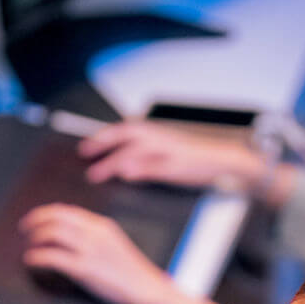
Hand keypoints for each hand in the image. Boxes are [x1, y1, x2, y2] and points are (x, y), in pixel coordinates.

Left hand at [20, 203, 168, 303]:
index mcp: (101, 225)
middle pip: (56, 217)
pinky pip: (53, 256)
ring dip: (35, 237)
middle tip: (24, 229)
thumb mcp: (113, 244)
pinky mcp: (84, 269)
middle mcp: (94, 233)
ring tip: (28, 245)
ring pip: (52, 233)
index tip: (35, 219)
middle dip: (35, 220)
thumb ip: (94, 236)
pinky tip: (31, 260)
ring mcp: (89, 250)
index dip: (46, 213)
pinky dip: (37, 256)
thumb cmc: (130, 272)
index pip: (66, 211)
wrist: (146, 289)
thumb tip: (69, 235)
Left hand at [79, 119, 257, 188]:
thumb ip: (142, 159)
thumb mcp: (164, 154)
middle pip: (125, 134)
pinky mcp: (176, 165)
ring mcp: (167, 150)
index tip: (84, 147)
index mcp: (154, 132)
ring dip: (114, 161)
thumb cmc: (191, 159)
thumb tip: (121, 167)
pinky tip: (126, 174)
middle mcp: (158, 136)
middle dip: (103, 143)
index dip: (103, 137)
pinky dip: (139, 169)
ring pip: (135, 151)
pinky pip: (154, 166)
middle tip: (84, 154)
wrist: (220, 159)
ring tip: (97, 173)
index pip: (123, 130)